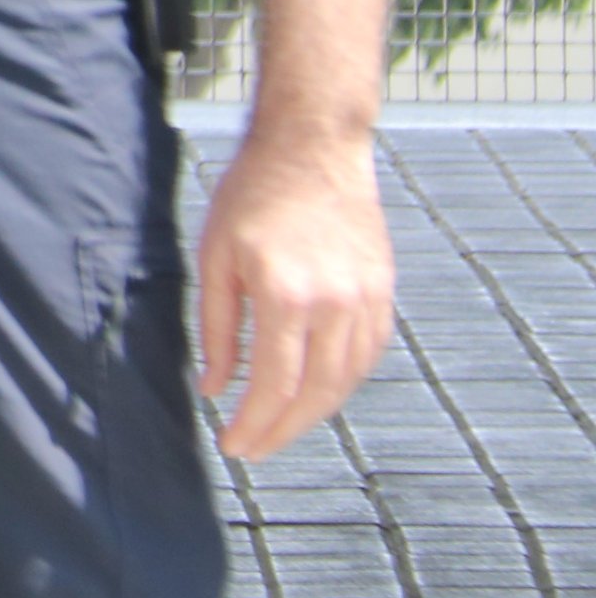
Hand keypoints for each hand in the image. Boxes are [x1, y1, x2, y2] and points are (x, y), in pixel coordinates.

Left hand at [196, 125, 393, 459]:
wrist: (313, 146)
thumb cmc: (251, 194)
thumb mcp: (216, 256)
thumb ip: (216, 328)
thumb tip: (214, 388)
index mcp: (287, 295)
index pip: (274, 385)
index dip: (254, 425)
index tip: (233, 447)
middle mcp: (336, 304)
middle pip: (315, 394)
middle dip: (283, 431)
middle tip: (254, 450)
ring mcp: (367, 299)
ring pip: (347, 380)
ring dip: (315, 413)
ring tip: (280, 428)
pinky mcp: (384, 291)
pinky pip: (368, 354)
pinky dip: (343, 382)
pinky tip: (317, 391)